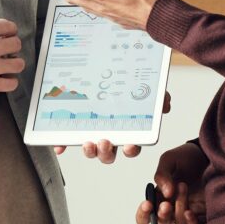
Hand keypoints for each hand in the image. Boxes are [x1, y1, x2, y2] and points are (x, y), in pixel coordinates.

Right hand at [0, 18, 23, 93]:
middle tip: (6, 50)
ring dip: (14, 63)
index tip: (7, 36)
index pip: (11, 27)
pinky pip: (12, 83)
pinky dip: (10, 81)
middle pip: (17, 44)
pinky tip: (4, 78)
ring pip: (19, 64)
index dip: (9, 31)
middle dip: (12, 46)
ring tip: (7, 65)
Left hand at [54, 93, 170, 163]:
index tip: (129, 147)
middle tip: (104, 143)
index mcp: (127, 130)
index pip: (132, 145)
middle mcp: (109, 134)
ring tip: (87, 143)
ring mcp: (91, 132)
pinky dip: (62, 144)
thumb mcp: (145, 87)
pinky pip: (67, 139)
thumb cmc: (125, 87)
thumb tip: (165, 104)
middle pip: (109, 153)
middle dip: (106, 152)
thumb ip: (157, 96)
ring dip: (89, 151)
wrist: (100, 70)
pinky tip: (59, 146)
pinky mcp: (73, 129)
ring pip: (91, 149)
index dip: (131, 149)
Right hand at [139, 141, 207, 223]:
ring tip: (183, 186)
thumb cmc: (187, 157)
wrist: (209, 154)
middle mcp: (173, 208)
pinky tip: (192, 211)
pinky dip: (193, 223)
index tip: (147, 204)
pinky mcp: (204, 214)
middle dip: (161, 218)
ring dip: (179, 209)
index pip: (145, 216)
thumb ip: (162, 175)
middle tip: (166, 204)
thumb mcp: (170, 160)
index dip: (143, 215)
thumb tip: (165, 193)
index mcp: (159, 197)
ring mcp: (188, 212)